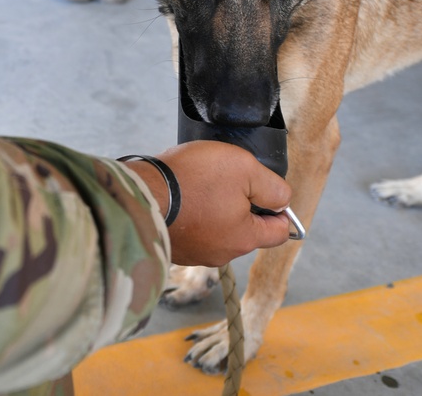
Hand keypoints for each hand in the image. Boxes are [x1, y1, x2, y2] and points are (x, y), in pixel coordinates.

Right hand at [126, 141, 291, 265]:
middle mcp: (222, 253)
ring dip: (213, 211)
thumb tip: (282, 199)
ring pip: (217, 230)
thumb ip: (272, 186)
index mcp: (245, 238)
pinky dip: (190, 216)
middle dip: (240, 206)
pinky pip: (191, 231)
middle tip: (223, 181)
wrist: (139, 193)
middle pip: (246, 230)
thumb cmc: (192, 180)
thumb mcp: (244, 168)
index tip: (260, 187)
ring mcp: (194, 254)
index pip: (280, 231)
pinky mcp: (172, 248)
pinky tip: (179, 198)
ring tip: (195, 187)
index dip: (277, 207)